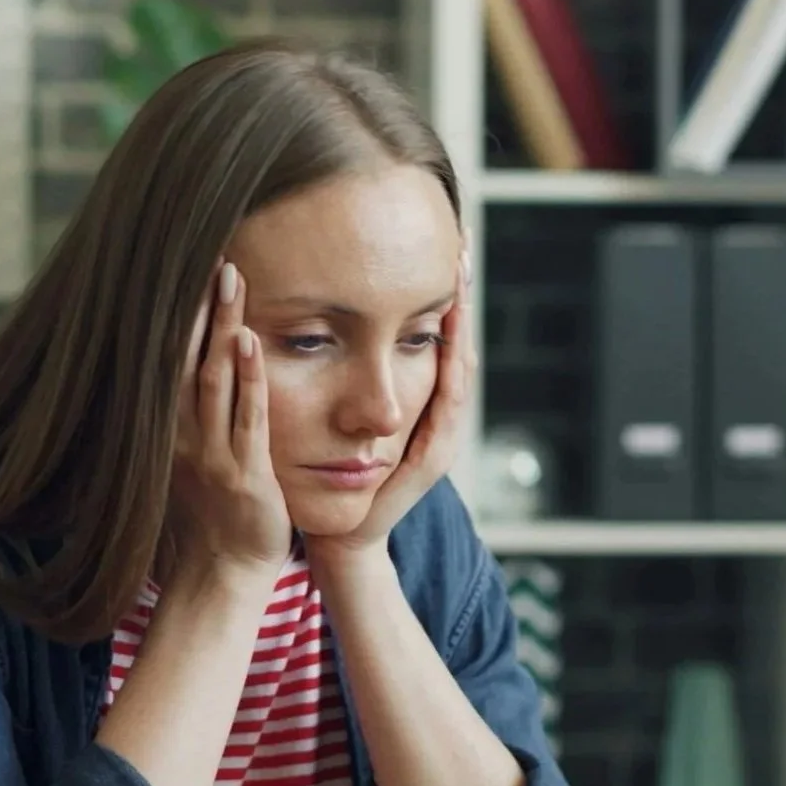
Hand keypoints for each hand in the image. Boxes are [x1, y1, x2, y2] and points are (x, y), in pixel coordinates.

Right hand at [167, 260, 290, 588]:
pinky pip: (247, 419)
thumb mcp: (197, 455)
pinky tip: (253, 342)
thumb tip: (201, 362)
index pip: (173, 356)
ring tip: (231, 279)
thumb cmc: (216, 513)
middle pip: (188, 356)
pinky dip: (249, 379)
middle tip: (212, 251)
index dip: (182, 311)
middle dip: (199, 305)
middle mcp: (184, 434)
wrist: (223, 573)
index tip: (191, 264)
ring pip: (214, 378)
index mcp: (172, 427)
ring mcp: (211, 453)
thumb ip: (197, 411)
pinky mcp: (243, 473)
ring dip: (223, 326)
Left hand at [310, 240, 475, 561]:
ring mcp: (439, 437)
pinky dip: (453, 372)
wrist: (342, 534)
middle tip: (462, 252)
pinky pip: (448, 407)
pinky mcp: (431, 458)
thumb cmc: (334, 474)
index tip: (440, 250)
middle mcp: (435, 417)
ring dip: (463, 331)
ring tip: (462, 287)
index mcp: (416, 403)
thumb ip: (341, 374)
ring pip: (459, 372)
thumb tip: (322, 322)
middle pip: (457, 347)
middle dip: (461, 301)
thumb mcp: (339, 414)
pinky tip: (453, 343)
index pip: (434, 340)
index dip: (439, 299)